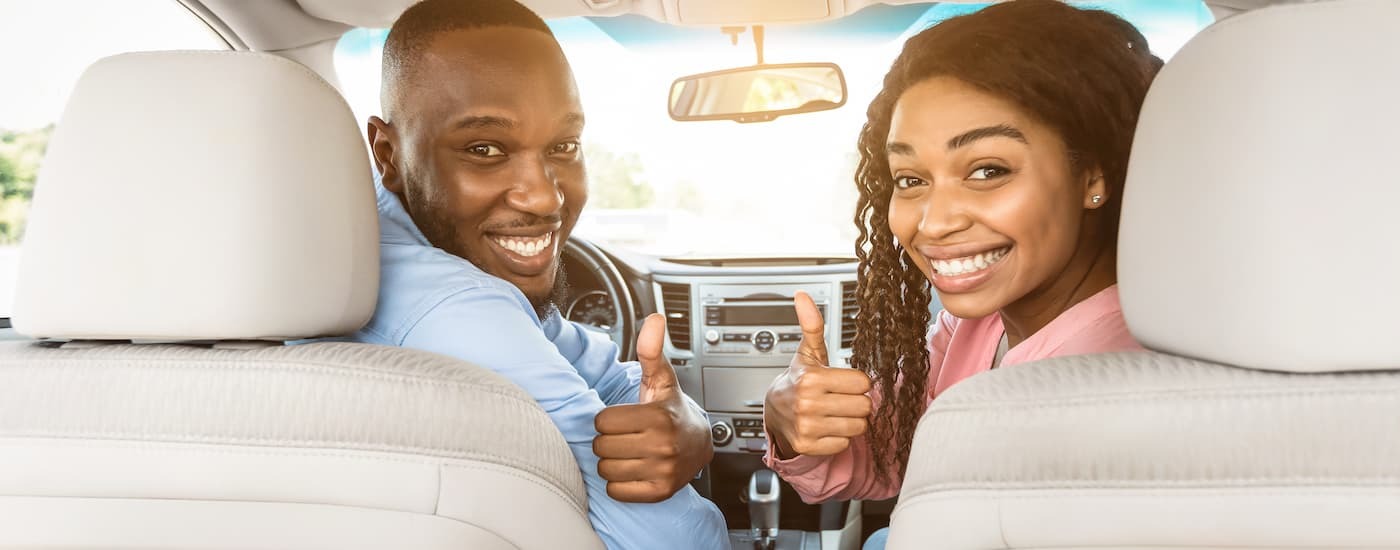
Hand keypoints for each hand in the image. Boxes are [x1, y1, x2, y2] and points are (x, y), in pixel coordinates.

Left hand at [593, 314, 713, 502]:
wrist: (699, 443)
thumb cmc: (670, 408)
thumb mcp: (660, 378)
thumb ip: (650, 350)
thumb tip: (654, 319)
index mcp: (658, 417)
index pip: (603, 422)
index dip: (608, 419)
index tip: (622, 418)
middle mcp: (662, 446)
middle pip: (602, 447)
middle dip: (608, 440)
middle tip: (624, 435)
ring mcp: (662, 471)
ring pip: (606, 470)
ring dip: (611, 462)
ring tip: (627, 451)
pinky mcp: (659, 492)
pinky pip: (617, 491)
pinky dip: (619, 483)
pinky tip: (632, 469)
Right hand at [764, 291, 872, 457]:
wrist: (774, 411)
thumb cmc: (799, 380)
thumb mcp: (808, 353)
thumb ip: (812, 325)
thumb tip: (802, 295)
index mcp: (812, 379)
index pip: (862, 383)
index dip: (856, 382)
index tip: (843, 382)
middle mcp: (808, 404)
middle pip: (864, 406)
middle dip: (856, 402)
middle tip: (840, 398)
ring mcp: (808, 427)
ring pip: (858, 426)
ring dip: (850, 420)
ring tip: (834, 412)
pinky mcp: (809, 446)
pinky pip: (844, 444)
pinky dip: (839, 438)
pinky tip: (826, 427)